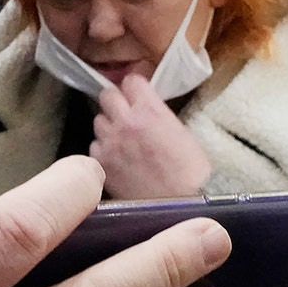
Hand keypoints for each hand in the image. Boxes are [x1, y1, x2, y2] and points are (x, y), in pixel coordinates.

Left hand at [91, 75, 212, 198]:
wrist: (184, 205)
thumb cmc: (192, 172)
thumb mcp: (182, 132)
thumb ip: (158, 114)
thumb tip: (146, 109)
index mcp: (149, 109)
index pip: (130, 80)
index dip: (135, 88)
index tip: (137, 95)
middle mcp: (125, 121)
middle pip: (107, 96)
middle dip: (116, 103)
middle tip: (125, 114)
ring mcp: (109, 142)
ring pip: (99, 121)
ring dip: (109, 128)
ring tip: (122, 141)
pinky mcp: (101, 164)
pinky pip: (95, 148)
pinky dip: (104, 151)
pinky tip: (118, 161)